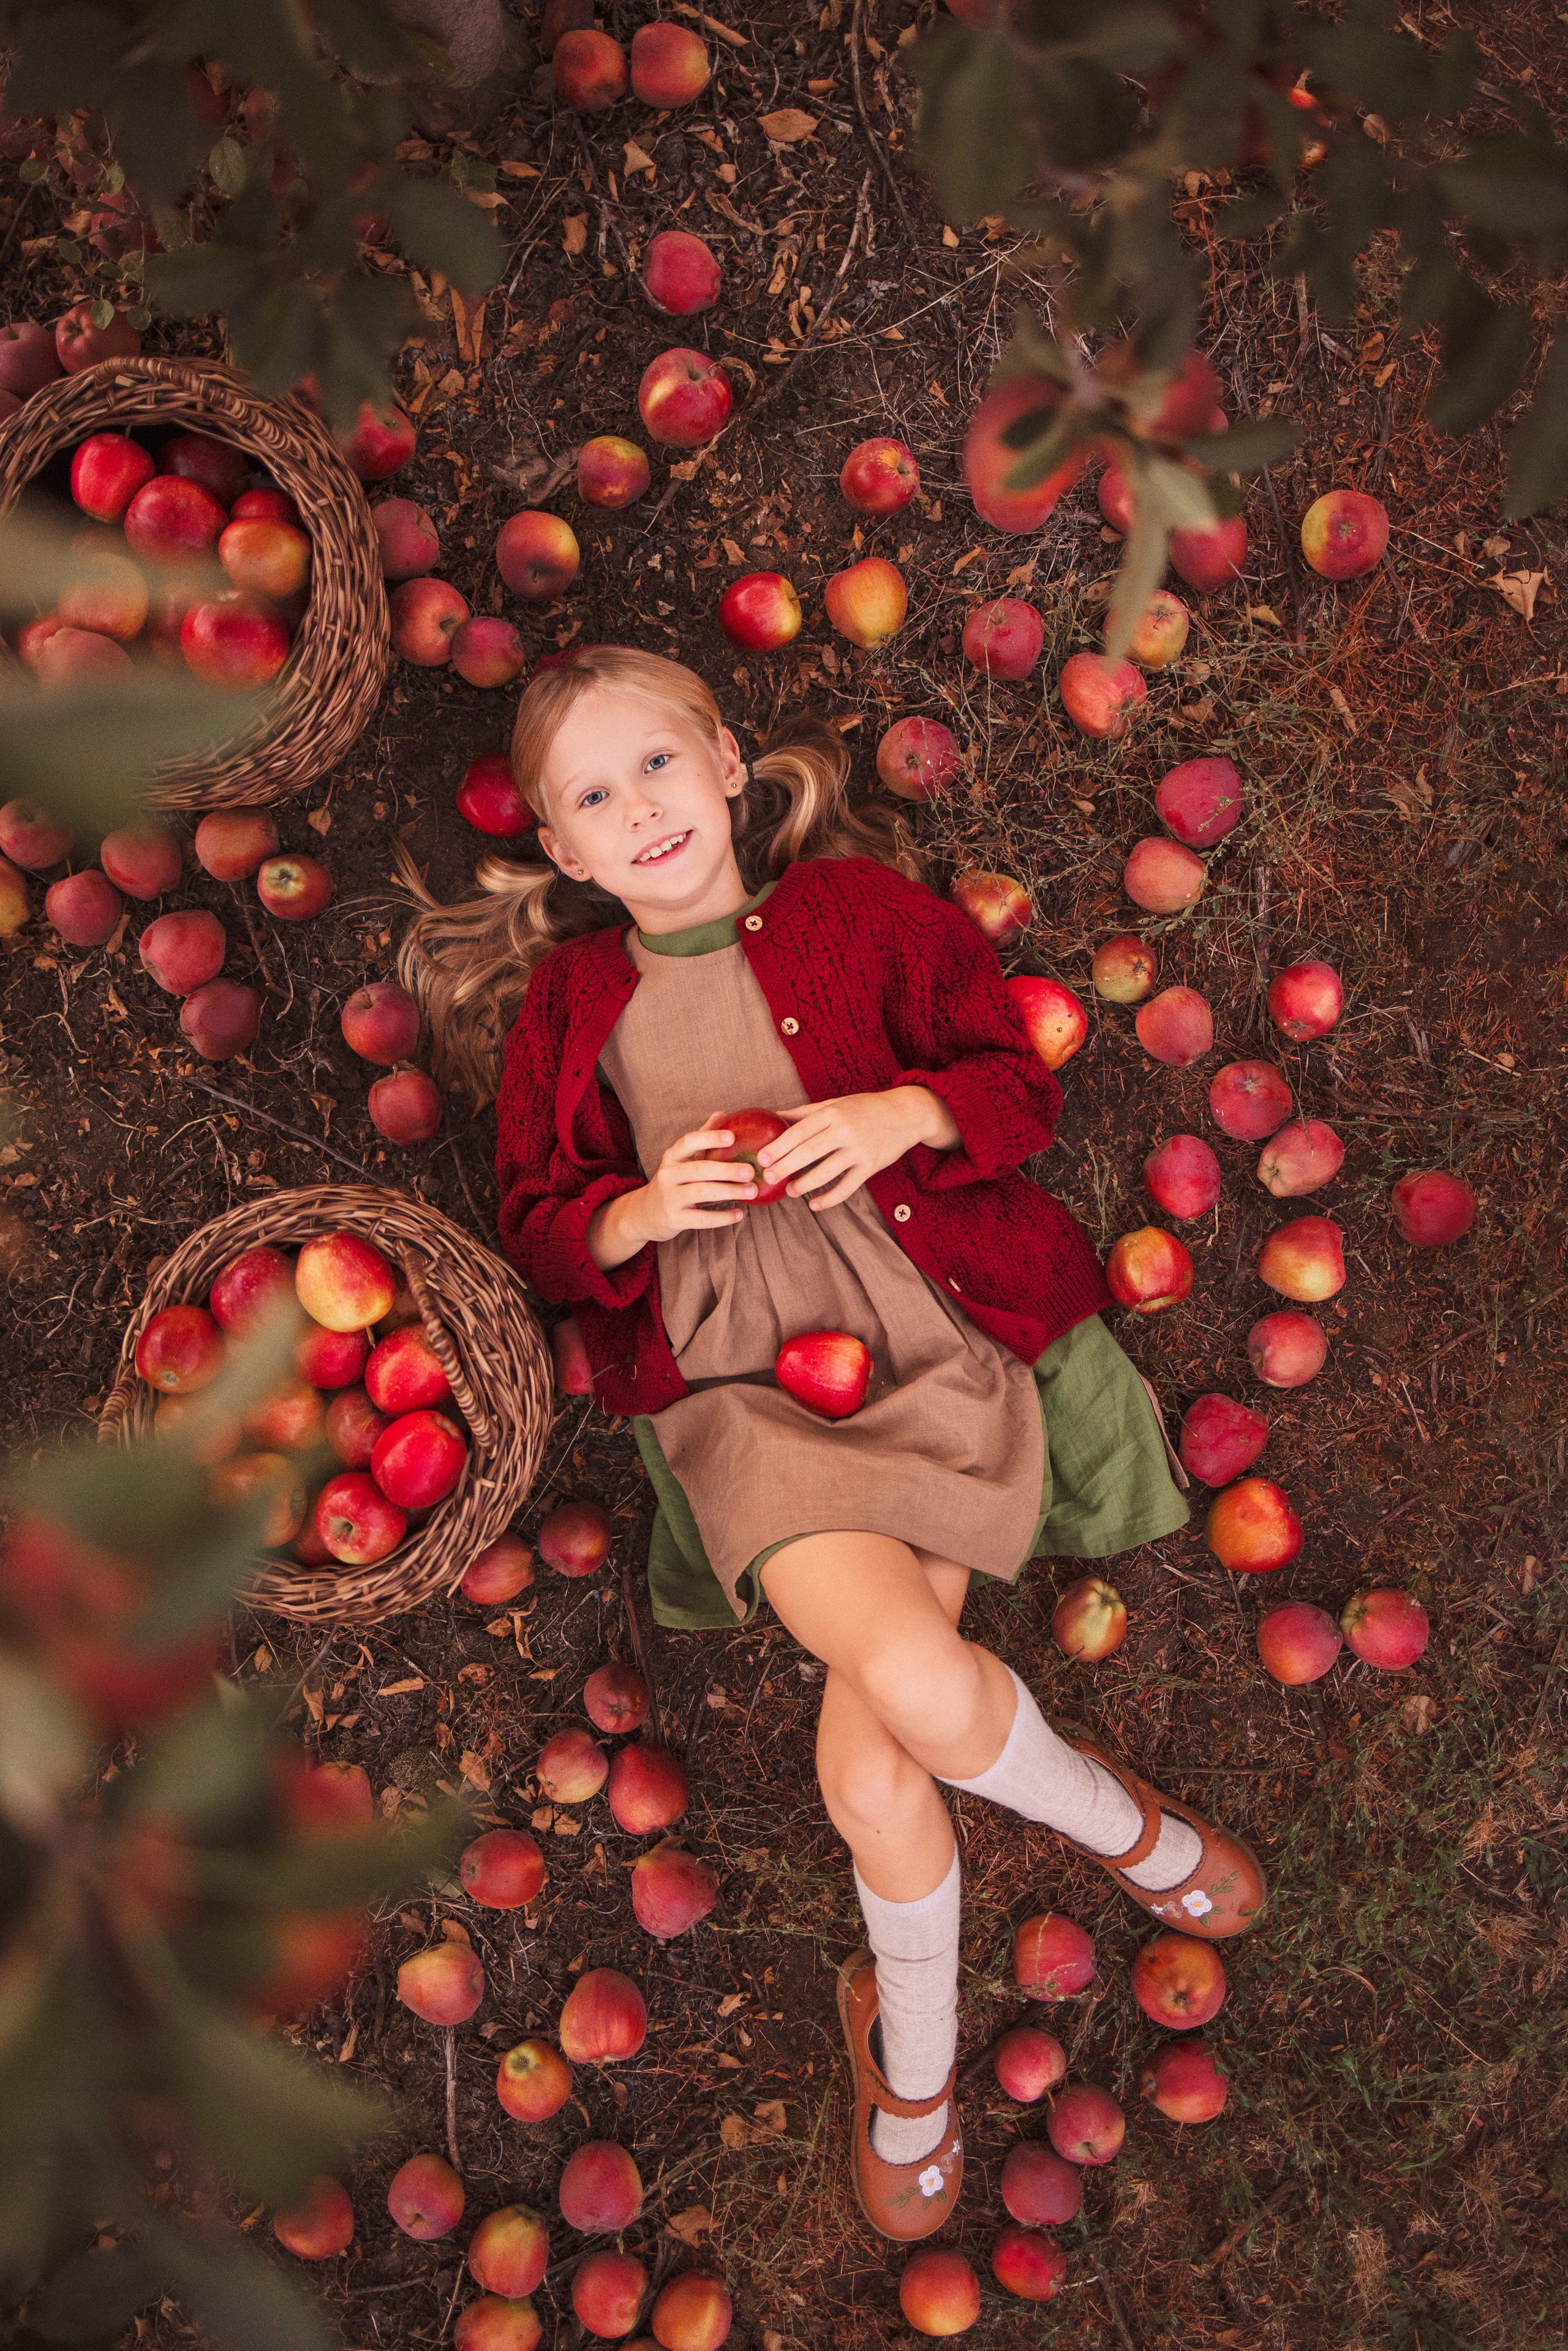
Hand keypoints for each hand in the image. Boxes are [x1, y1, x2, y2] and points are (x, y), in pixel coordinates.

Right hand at [635, 1112, 758, 1242]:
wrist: (645, 1213)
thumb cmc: (673, 1182)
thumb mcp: (682, 1159)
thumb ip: (701, 1139)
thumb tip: (722, 1114)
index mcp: (672, 1157)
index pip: (688, 1142)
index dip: (709, 1138)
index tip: (732, 1137)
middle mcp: (668, 1175)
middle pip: (700, 1169)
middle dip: (727, 1170)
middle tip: (751, 1171)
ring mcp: (670, 1198)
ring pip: (703, 1192)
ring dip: (730, 1191)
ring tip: (752, 1191)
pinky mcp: (674, 1219)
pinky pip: (701, 1218)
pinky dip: (722, 1217)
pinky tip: (739, 1214)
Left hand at [756, 1087, 957, 1210]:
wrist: (905, 1113)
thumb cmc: (864, 1108)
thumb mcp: (834, 1103)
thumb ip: (804, 1112)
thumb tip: (773, 1117)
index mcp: (832, 1113)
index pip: (799, 1130)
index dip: (779, 1146)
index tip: (762, 1158)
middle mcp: (844, 1130)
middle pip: (809, 1152)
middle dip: (786, 1166)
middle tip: (768, 1177)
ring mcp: (859, 1149)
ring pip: (826, 1172)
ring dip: (805, 1184)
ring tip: (790, 1191)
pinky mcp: (870, 1166)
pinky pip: (847, 1187)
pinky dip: (830, 1199)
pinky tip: (814, 1205)